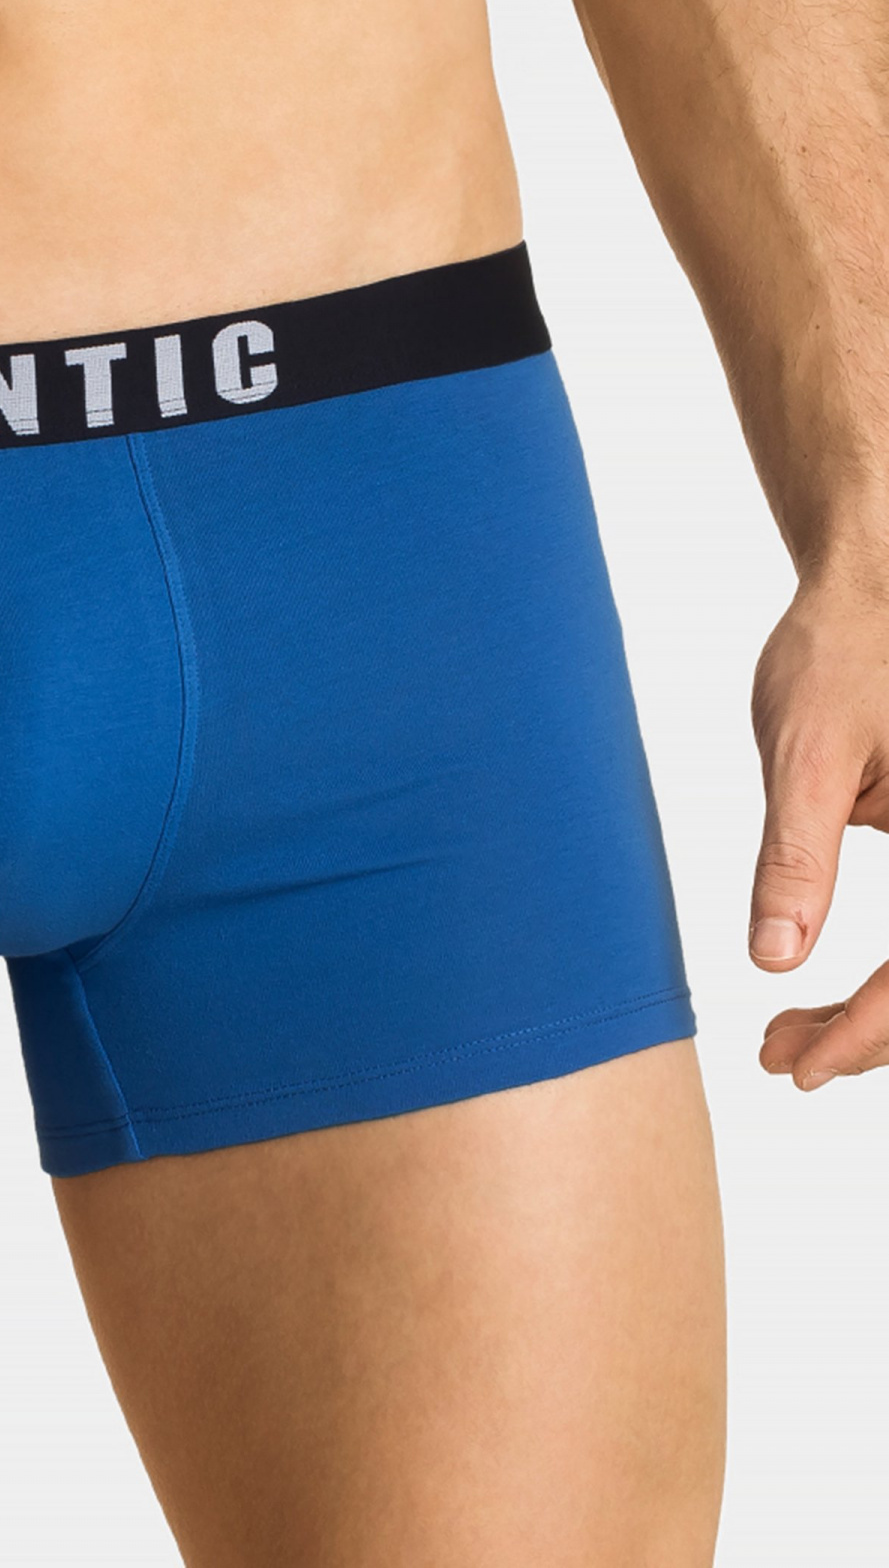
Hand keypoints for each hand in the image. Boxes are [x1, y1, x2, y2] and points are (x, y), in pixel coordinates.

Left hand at [748, 576, 888, 1087]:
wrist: (868, 586)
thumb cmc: (841, 650)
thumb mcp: (808, 753)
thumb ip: (796, 855)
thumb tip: (773, 959)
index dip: (870, 1028)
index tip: (801, 1066)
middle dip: (872, 1034)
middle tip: (782, 1058)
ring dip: (881, 1015)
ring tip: (790, 1038)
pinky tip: (827, 999)